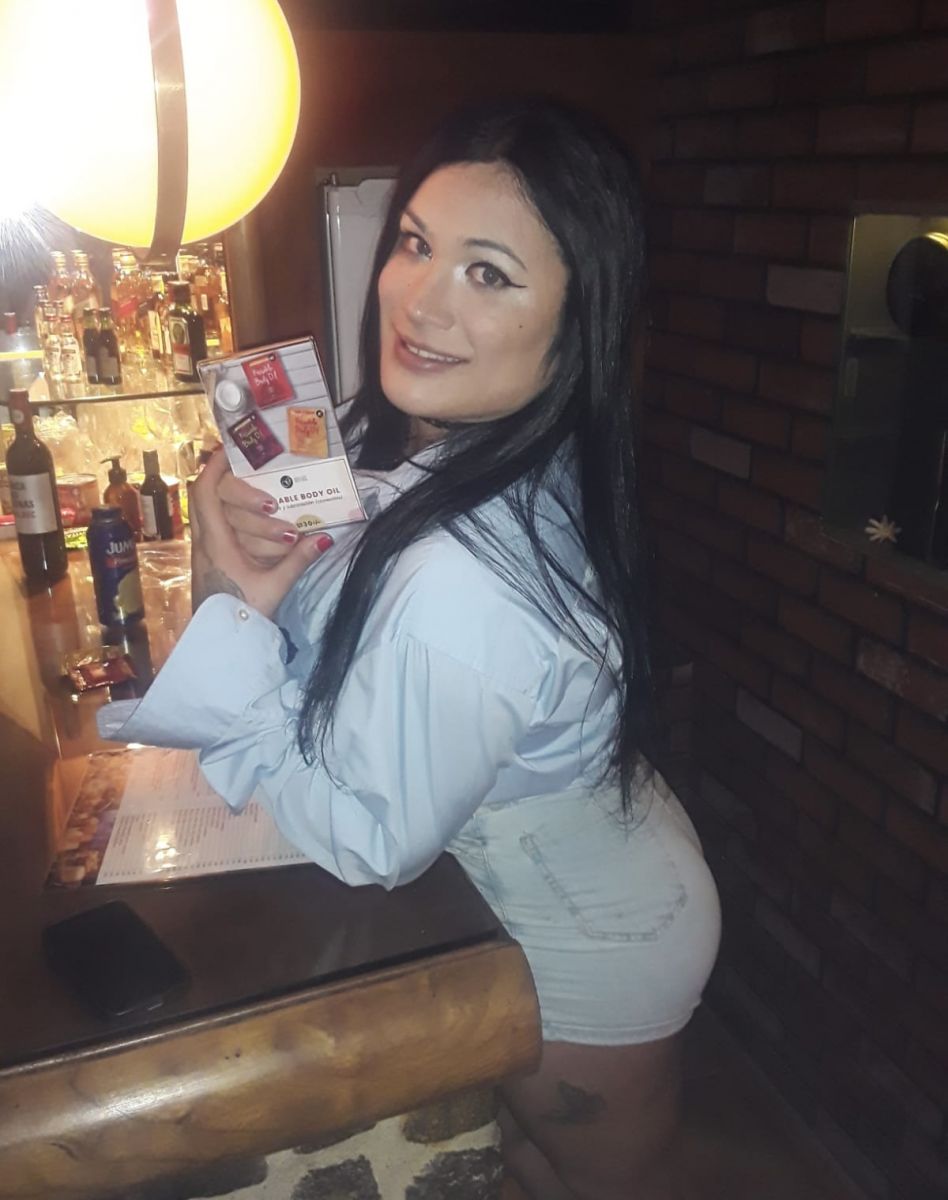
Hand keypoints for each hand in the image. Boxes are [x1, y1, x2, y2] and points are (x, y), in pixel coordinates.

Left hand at [189, 450, 332, 619]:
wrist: (221, 644)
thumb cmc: (242, 615)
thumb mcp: (275, 587)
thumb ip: (299, 560)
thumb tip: (326, 537)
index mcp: (214, 543)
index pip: (205, 492)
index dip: (216, 467)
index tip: (234, 450)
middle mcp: (204, 541)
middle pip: (210, 498)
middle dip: (240, 489)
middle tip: (270, 495)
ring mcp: (205, 551)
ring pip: (215, 514)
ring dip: (242, 510)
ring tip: (271, 512)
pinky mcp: (210, 561)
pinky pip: (220, 530)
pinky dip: (238, 523)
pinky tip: (260, 527)